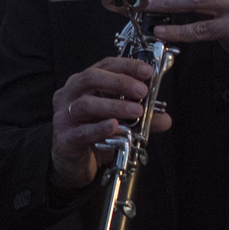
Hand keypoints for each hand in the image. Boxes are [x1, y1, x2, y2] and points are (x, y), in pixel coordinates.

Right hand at [50, 56, 172, 189]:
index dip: (126, 66)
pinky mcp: (65, 139)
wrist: (72, 163)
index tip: (147, 71)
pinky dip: (99, 128)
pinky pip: (82, 132)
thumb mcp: (119, 122)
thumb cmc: (92, 134)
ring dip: (114, 106)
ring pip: (85, 104)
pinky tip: (115, 127)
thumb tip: (164, 118)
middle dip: (119, 82)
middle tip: (142, 90)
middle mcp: (69, 96)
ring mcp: (64, 116)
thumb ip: (141, 119)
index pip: (103, 66)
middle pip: (90, 79)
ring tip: (136, 110)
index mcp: (83, 85)